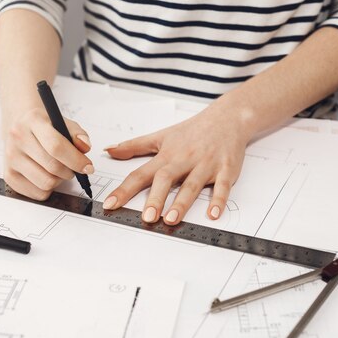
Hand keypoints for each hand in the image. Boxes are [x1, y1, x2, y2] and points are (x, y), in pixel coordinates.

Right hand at [3, 107, 93, 199]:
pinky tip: (45, 175)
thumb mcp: (63, 123)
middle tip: (73, 168)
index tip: (88, 167)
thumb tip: (85, 147)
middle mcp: (18, 139)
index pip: (56, 146)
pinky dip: (48, 189)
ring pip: (46, 183)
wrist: (19, 127)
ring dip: (59, 180)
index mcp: (33, 121)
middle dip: (70, 171)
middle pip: (53, 167)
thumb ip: (78, 135)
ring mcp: (11, 158)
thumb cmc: (44, 127)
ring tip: (57, 170)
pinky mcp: (9, 176)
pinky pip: (37, 194)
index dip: (76, 160)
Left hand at [102, 112, 250, 224]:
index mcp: (167, 155)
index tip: (109, 204)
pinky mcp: (226, 169)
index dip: (124, 190)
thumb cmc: (193, 130)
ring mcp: (205, 165)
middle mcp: (184, 160)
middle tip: (147, 218)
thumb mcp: (161, 135)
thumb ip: (134, 146)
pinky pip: (222, 186)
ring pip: (192, 185)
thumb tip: (110, 150)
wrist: (227, 118)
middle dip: (156, 198)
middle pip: (166, 179)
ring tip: (171, 219)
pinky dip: (219, 200)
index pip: (140, 174)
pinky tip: (213, 213)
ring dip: (182, 203)